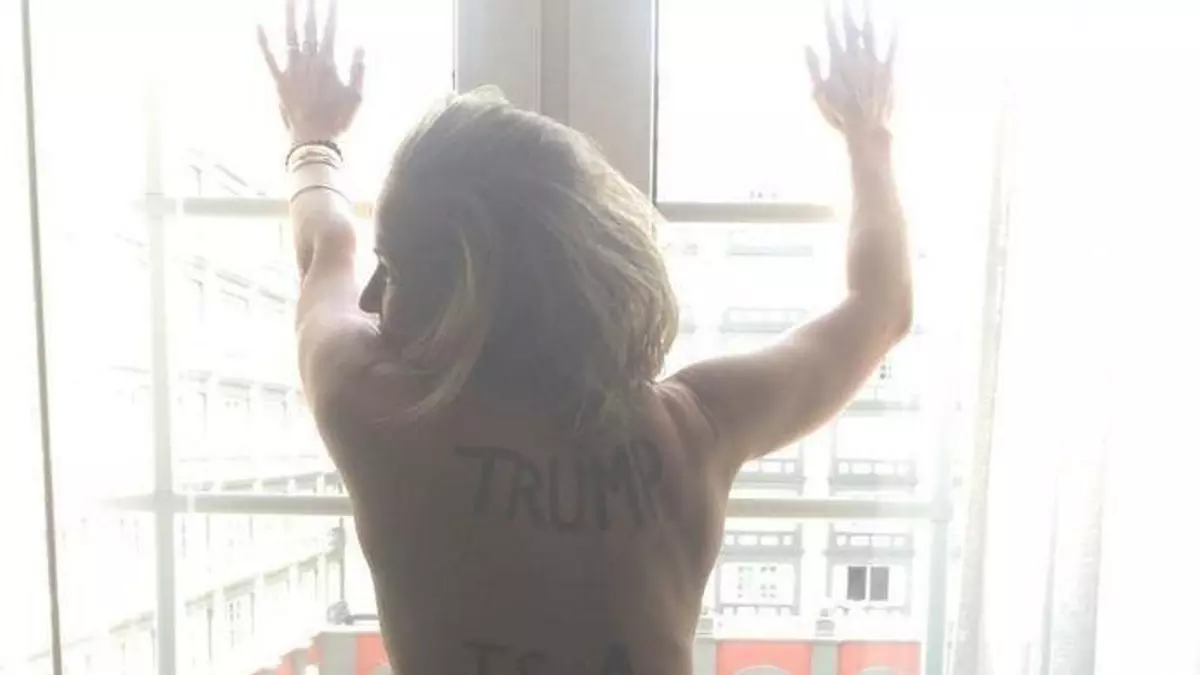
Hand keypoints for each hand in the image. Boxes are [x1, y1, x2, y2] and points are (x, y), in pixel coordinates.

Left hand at [258, 0, 364, 144]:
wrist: (314, 139)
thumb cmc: (339, 120)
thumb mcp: (357, 96)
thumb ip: (358, 69)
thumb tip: (359, 45)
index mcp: (328, 64)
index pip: (330, 30)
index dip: (330, 12)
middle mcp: (309, 62)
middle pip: (309, 27)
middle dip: (310, 7)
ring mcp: (292, 70)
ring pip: (289, 35)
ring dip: (289, 15)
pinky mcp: (279, 81)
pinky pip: (269, 57)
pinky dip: (263, 41)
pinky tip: (258, 24)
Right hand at [805, 1, 895, 140]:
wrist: (865, 127)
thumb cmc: (840, 114)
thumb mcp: (819, 93)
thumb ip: (814, 68)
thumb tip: (807, 47)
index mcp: (838, 62)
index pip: (832, 33)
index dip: (830, 16)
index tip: (829, 3)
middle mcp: (856, 58)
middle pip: (851, 28)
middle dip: (848, 11)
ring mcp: (872, 63)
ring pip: (869, 33)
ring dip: (867, 15)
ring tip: (866, 1)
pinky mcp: (887, 70)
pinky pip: (891, 48)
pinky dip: (893, 33)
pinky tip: (896, 19)